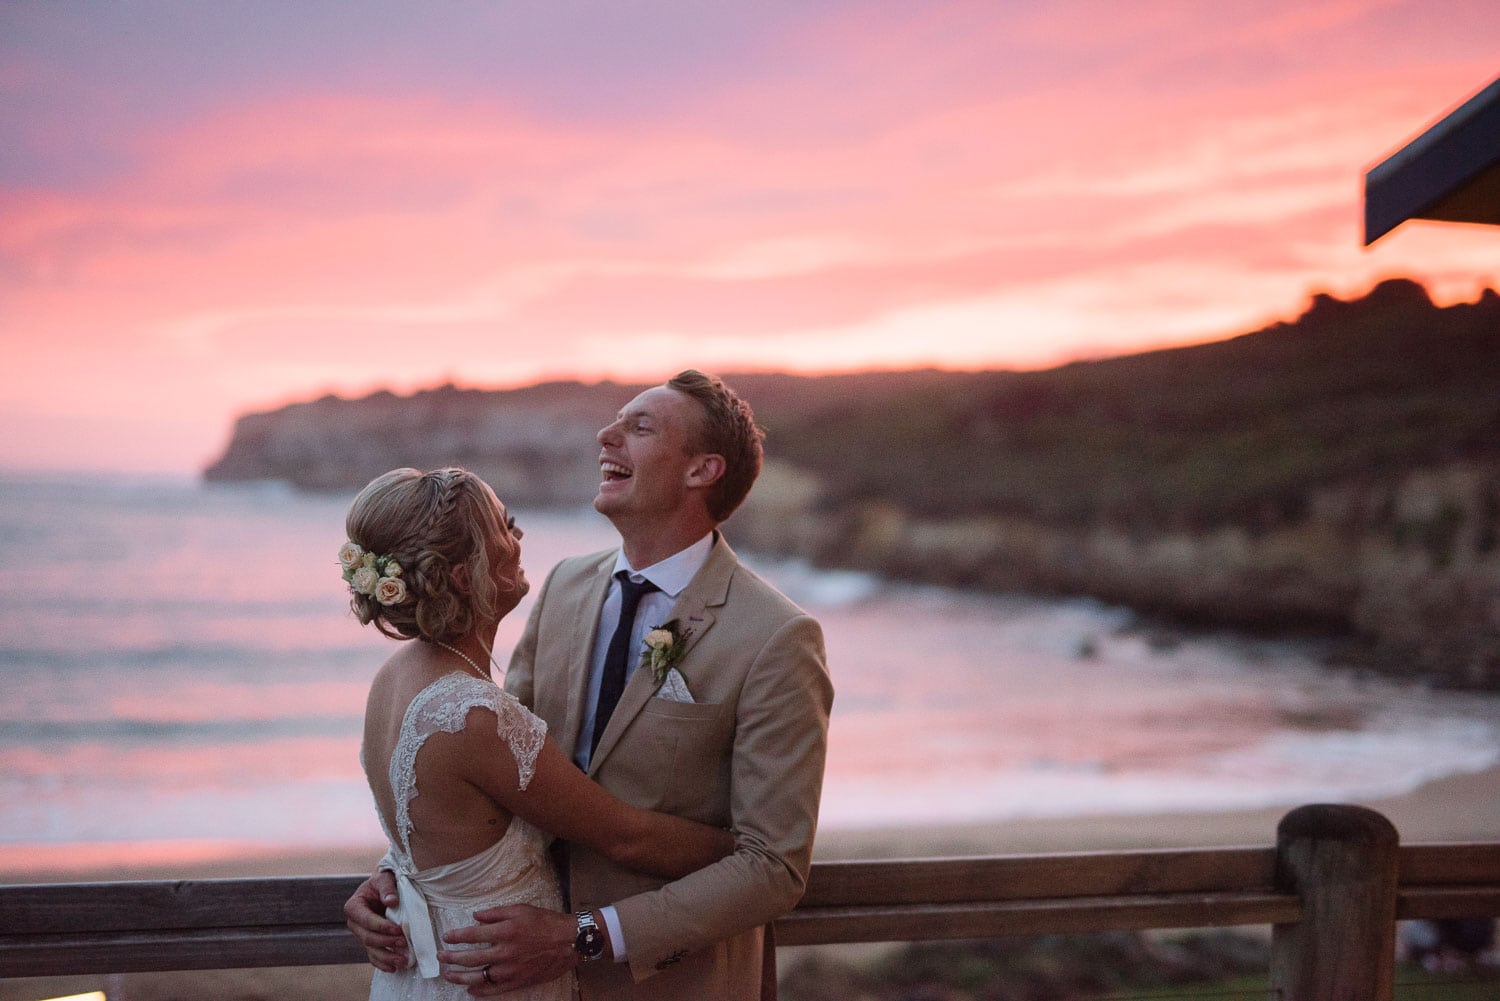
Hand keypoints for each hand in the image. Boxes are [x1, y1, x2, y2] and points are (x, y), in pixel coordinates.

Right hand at [343, 870, 408, 972]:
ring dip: (387, 957)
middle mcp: (354, 923)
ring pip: (371, 950)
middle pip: (368, 938)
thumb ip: (387, 888)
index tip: (398, 929)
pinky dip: (382, 964)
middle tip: (404, 943)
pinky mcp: (369, 943)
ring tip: (403, 961)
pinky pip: (373, 957)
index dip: (381, 926)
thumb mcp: (384, 879)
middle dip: (386, 942)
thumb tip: (391, 901)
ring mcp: (361, 935)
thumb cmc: (383, 882)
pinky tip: (394, 968)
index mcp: (354, 907)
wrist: (383, 888)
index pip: (366, 920)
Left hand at [439, 903, 578, 995]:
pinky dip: (480, 991)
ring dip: (460, 977)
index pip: (472, 936)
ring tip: (448, 975)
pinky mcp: (518, 981)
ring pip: (478, 977)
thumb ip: (495, 913)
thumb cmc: (545, 922)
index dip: (456, 937)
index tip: (446, 937)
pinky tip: (470, 990)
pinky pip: (494, 990)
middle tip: (441, 957)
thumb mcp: (520, 909)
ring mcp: (510, 970)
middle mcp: (504, 953)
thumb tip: (475, 917)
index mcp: (504, 932)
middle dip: (452, 958)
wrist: (569, 941)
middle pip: (470, 959)